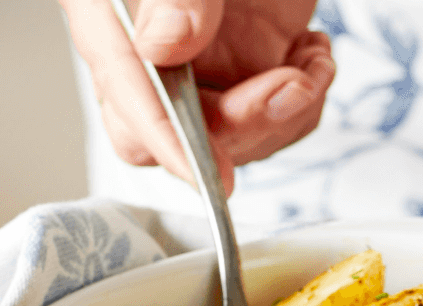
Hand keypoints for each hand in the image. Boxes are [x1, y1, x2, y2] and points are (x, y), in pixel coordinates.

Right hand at [57, 0, 334, 192]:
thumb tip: (162, 47)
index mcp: (109, 11)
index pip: (123, 90)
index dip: (164, 138)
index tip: (206, 172)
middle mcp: (150, 45)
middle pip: (167, 132)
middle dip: (237, 130)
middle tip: (287, 88)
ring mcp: (202, 61)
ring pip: (227, 137)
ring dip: (283, 115)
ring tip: (310, 63)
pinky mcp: (249, 65)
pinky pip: (273, 117)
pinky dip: (305, 98)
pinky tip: (313, 53)